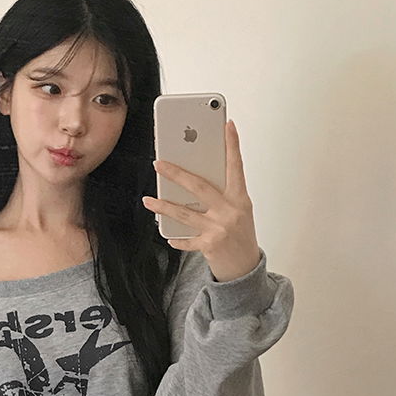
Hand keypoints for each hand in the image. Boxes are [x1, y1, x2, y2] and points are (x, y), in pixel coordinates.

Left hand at [145, 113, 259, 283]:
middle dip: (176, 173)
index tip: (228, 125)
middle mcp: (230, 212)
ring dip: (163, 206)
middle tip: (159, 163)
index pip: (236, 167)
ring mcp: (219, 229)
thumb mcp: (239, 210)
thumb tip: (196, 180)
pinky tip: (168, 234)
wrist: (246, 270)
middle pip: (199, 186)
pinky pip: (187, 239)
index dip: (233, 145)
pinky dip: (177, 237)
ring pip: (185, 213)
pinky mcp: (209, 246)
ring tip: (149, 200)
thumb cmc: (241, 235)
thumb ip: (223, 194)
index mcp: (240, 199)